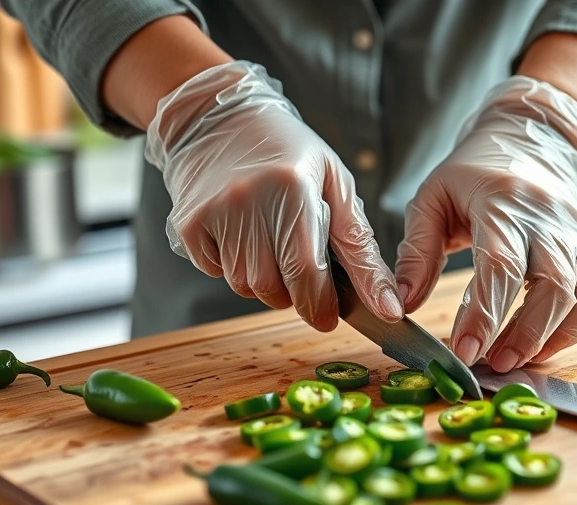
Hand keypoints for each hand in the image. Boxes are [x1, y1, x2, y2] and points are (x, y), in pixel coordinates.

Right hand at [145, 61, 401, 330]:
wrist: (220, 117)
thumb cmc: (290, 153)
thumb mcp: (336, 189)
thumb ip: (362, 252)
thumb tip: (388, 306)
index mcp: (292, 189)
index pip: (305, 272)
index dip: (319, 305)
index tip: (327, 316)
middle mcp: (247, 201)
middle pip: (272, 288)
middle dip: (293, 292)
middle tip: (300, 265)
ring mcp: (213, 212)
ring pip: (244, 286)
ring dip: (264, 280)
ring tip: (270, 241)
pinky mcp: (188, 223)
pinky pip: (215, 272)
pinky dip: (233, 265)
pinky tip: (241, 233)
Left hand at [395, 76, 576, 371]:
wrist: (528, 139)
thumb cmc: (472, 173)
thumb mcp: (431, 199)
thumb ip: (416, 253)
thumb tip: (403, 305)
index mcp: (502, 202)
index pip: (500, 265)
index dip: (484, 314)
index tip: (463, 351)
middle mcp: (546, 218)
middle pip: (550, 284)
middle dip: (521, 334)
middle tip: (488, 364)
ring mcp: (573, 233)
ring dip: (549, 334)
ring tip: (511, 360)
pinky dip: (576, 326)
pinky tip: (543, 345)